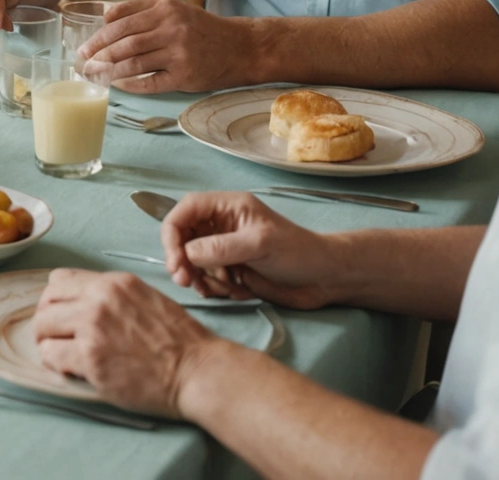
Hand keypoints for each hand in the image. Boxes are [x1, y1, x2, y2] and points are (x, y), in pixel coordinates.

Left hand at [32, 268, 221, 417]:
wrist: (198, 372)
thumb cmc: (179, 342)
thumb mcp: (146, 300)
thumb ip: (112, 297)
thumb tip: (80, 303)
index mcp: (114, 283)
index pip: (60, 279)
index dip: (56, 299)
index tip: (62, 315)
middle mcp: (100, 299)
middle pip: (46, 300)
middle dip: (47, 320)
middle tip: (56, 337)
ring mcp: (93, 327)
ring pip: (42, 326)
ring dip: (48, 342)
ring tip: (63, 354)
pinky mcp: (90, 357)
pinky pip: (50, 354)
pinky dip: (55, 362)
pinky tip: (71, 368)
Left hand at [78, 0, 257, 93]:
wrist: (240, 47)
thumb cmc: (200, 28)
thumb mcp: (174, 9)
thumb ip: (141, 10)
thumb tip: (103, 20)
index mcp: (165, 8)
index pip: (121, 21)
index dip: (99, 35)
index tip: (85, 46)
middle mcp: (172, 27)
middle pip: (124, 42)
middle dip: (99, 54)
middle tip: (84, 63)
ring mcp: (179, 53)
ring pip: (133, 62)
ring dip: (109, 71)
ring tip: (94, 75)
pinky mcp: (185, 75)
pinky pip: (150, 82)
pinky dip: (130, 85)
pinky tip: (117, 84)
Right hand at [161, 192, 340, 308]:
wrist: (325, 279)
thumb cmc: (299, 252)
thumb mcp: (260, 244)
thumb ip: (222, 247)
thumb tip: (187, 253)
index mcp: (227, 207)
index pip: (184, 212)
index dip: (173, 233)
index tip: (175, 260)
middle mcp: (221, 226)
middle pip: (182, 238)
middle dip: (182, 261)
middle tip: (186, 281)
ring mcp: (224, 249)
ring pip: (192, 262)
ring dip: (201, 277)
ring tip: (225, 287)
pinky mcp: (230, 270)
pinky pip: (206, 278)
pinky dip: (214, 288)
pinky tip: (235, 291)